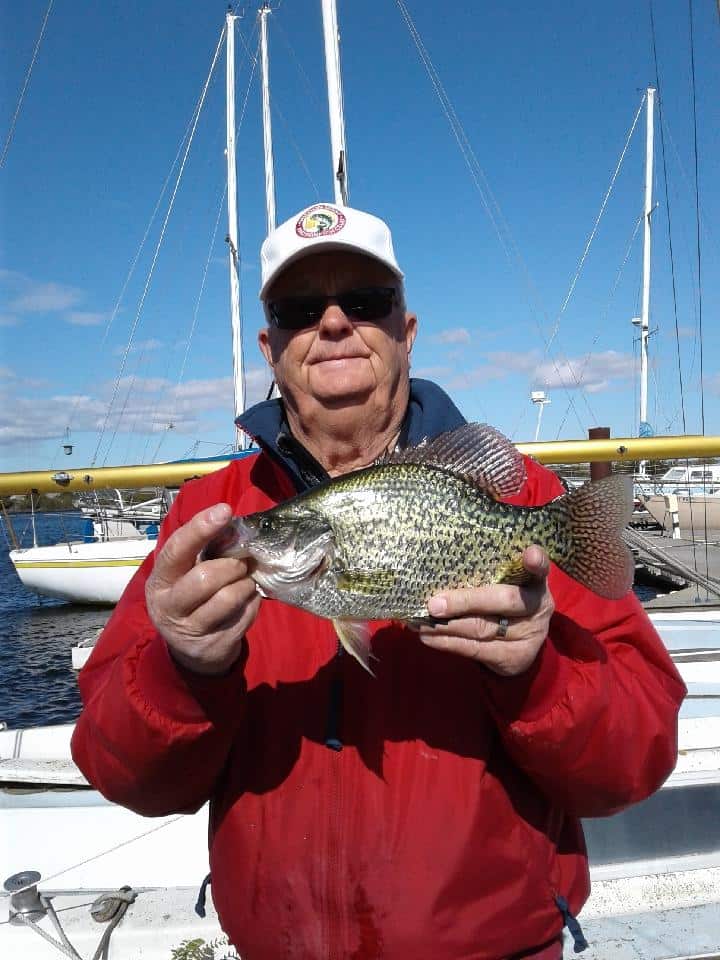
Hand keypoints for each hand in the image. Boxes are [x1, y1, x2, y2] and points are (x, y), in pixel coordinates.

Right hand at [145, 503, 260, 675]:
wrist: (192, 651)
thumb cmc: (192, 599)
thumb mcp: (185, 575)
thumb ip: (201, 552)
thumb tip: (231, 524)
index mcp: (160, 580)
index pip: (176, 550)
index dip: (200, 528)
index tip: (224, 511)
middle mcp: (168, 606)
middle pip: (204, 578)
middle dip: (231, 566)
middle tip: (242, 564)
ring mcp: (190, 630)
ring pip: (227, 599)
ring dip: (245, 585)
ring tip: (246, 582)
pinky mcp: (214, 646)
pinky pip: (244, 616)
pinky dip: (252, 604)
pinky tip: (247, 602)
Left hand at [416, 546, 553, 675]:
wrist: (521, 643)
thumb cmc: (502, 601)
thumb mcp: (503, 584)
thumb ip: (484, 576)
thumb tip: (435, 571)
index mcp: (536, 580)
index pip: (540, 567)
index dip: (536, 561)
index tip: (529, 554)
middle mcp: (538, 606)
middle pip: (504, 600)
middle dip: (465, 601)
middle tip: (434, 604)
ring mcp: (530, 634)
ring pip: (483, 628)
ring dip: (447, 625)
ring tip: (422, 620)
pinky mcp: (515, 657)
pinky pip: (476, 650)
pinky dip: (448, 643)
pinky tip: (428, 637)